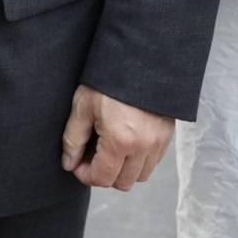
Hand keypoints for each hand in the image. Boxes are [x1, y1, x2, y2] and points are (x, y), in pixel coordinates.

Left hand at [60, 84, 174, 191]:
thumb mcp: (83, 105)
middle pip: (123, 182)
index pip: (102, 178)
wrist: (141, 55)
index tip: (77, 163)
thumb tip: (69, 163)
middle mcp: (143, 147)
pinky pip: (154, 161)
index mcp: (120, 141)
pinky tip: (127, 142)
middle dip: (104, 175)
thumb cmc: (108, 79)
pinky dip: (139, 159)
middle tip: (91, 156)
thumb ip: (73, 139)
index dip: (85, 175)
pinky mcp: (168, 134)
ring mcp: (159, 142)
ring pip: (141, 175)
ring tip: (110, 149)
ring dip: (124, 170)